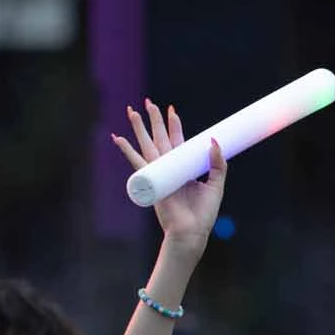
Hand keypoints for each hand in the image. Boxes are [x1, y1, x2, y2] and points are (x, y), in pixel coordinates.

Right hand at [112, 99, 226, 251]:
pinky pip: (137, 163)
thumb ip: (217, 163)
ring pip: (146, 146)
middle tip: (148, 102)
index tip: (171, 110)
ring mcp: (159, 174)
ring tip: (131, 110)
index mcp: (183, 168)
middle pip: (159, 139)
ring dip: (138, 129)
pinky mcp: (151, 181)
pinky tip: (117, 138)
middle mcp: (169, 168)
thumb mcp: (216, 185)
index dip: (174, 125)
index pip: (177, 141)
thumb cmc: (203, 214)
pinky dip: (127, 151)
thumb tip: (213, 140)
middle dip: (153, 120)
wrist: (191, 232)